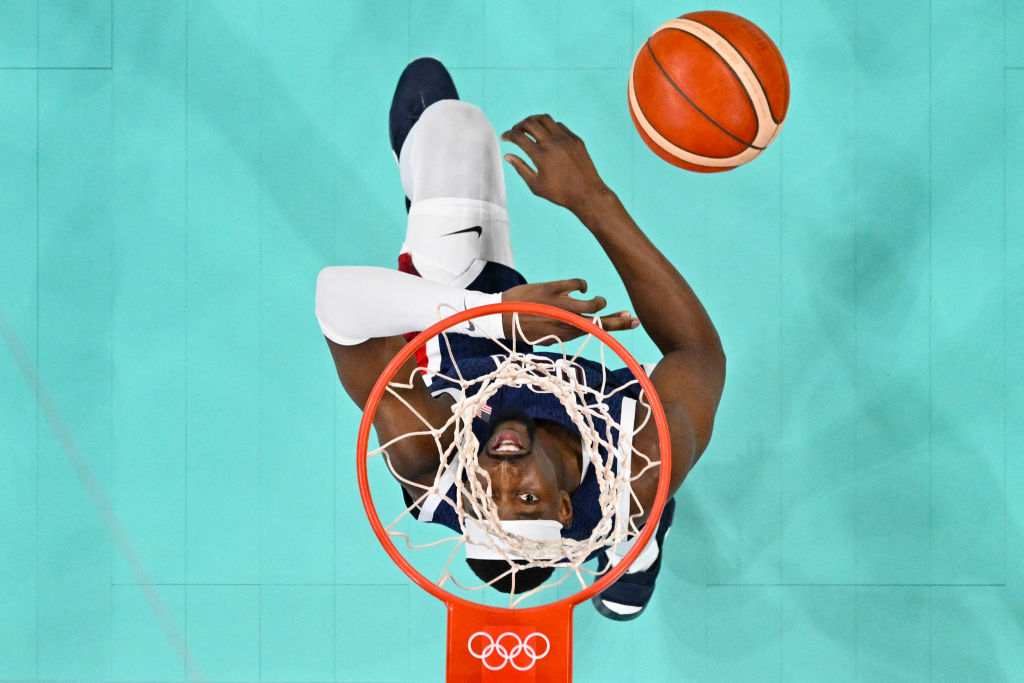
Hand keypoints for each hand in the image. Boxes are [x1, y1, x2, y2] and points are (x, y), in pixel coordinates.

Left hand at [500, 279, 637, 343]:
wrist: (501, 317)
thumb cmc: (524, 328)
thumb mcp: (547, 337)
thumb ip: (567, 331)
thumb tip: (583, 325)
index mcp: (566, 334)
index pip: (597, 331)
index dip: (617, 327)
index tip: (632, 321)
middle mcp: (566, 322)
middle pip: (600, 321)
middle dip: (619, 320)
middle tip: (631, 316)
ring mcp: (561, 305)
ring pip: (592, 303)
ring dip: (599, 301)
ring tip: (598, 299)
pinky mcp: (553, 289)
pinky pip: (578, 284)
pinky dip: (583, 285)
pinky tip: (581, 287)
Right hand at [501, 115, 608, 214]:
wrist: (587, 193)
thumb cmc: (560, 193)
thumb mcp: (536, 185)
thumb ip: (520, 168)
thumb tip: (508, 156)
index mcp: (540, 155)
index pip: (519, 137)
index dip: (508, 135)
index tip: (505, 137)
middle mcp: (553, 143)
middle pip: (530, 122)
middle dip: (518, 125)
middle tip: (515, 132)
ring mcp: (566, 139)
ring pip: (545, 119)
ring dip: (533, 121)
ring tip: (529, 128)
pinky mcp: (575, 139)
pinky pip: (559, 125)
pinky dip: (548, 126)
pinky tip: (546, 134)